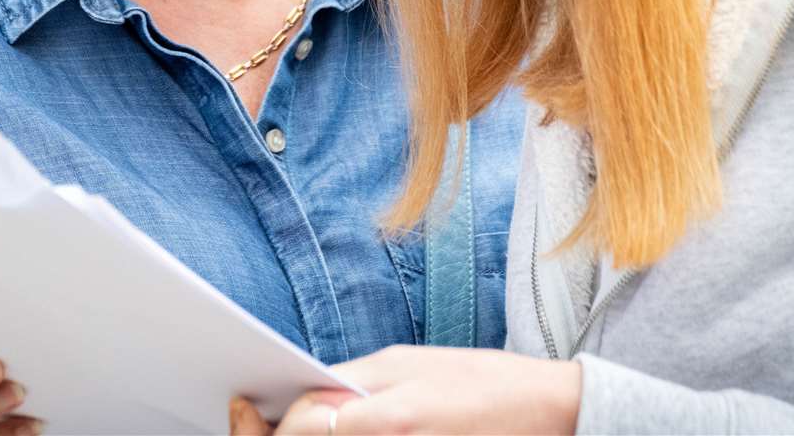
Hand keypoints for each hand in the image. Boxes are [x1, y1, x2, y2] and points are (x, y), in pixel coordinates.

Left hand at [230, 346, 579, 435]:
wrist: (544, 411)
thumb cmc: (476, 380)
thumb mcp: (406, 364)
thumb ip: (351, 383)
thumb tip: (305, 396)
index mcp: (385, 416)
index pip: (303, 430)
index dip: (271, 426)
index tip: (249, 409)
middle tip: (253, 421)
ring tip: (280, 427)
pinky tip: (323, 430)